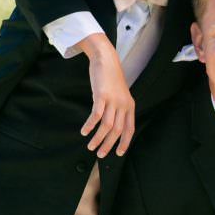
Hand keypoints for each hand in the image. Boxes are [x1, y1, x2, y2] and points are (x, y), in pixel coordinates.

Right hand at [78, 33, 134, 157]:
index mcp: (130, 106)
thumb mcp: (120, 95)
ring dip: (98, 138)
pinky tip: (84, 131)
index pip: (130, 129)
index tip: (118, 153)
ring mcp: (113, 100)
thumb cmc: (111, 79)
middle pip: (117, 130)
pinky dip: (90, 125)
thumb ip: (119, 110)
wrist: (106, 60)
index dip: (124, 143)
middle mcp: (123, 105)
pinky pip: (96, 115)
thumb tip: (112, 127)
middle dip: (108, 145)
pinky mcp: (102, 96)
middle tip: (100, 154)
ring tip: (90, 146)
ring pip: (107, 126)